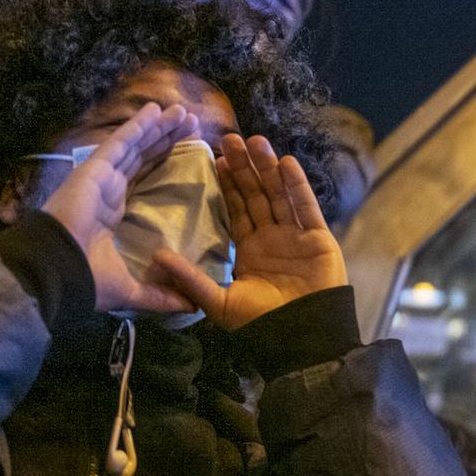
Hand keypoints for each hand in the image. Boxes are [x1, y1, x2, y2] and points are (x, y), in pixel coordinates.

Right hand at [40, 102, 199, 314]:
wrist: (59, 273)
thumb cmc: (87, 279)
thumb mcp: (132, 289)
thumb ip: (160, 295)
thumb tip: (190, 308)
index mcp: (112, 211)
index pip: (142, 178)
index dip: (161, 161)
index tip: (184, 149)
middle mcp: (106, 190)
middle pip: (142, 156)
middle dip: (164, 139)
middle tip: (189, 122)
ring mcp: (99, 178)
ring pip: (134, 146)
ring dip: (157, 127)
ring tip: (181, 111)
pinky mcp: (94, 170)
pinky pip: (120, 142)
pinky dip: (137, 126)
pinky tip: (155, 110)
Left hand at [155, 133, 346, 329]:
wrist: (301, 337)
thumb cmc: (261, 323)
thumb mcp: (218, 302)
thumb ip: (190, 278)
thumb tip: (157, 257)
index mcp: (250, 249)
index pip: (236, 208)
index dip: (227, 183)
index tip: (215, 158)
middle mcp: (273, 237)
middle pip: (256, 194)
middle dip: (245, 167)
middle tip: (230, 138)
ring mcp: (296, 235)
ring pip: (279, 194)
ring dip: (268, 168)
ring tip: (255, 141)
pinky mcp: (318, 237)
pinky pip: (305, 206)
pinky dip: (297, 185)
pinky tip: (286, 163)